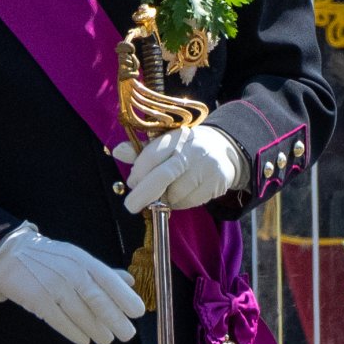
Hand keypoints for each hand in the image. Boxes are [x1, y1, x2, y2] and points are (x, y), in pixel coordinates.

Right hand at [0, 222, 144, 343]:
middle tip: (128, 334)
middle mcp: (70, 272)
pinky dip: (73, 332)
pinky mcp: (37, 299)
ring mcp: (53, 286)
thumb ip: (103, 272)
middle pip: (97, 299)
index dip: (125, 297)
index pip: (108, 280)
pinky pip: (59, 320)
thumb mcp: (78, 258)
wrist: (10, 254)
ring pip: (80, 313)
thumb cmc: (50, 259)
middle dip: (115, 318)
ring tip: (107, 340)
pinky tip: (84, 340)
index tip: (138, 312)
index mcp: (83, 261)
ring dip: (96, 329)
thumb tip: (130, 282)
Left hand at [115, 126, 248, 213]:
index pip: (153, 155)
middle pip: (164, 176)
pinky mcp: (216, 182)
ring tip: (168, 191)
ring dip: (165, 199)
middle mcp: (192, 150)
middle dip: (144, 193)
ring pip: (176, 193)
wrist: (225, 149)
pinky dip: (180, 203)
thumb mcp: (165, 144)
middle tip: (131, 206)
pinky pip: (189, 202)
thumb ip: (141, 151)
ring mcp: (206, 167)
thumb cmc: (186, 149)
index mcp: (176, 137)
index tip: (132, 182)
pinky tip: (182, 193)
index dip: (139, 171)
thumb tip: (117, 151)